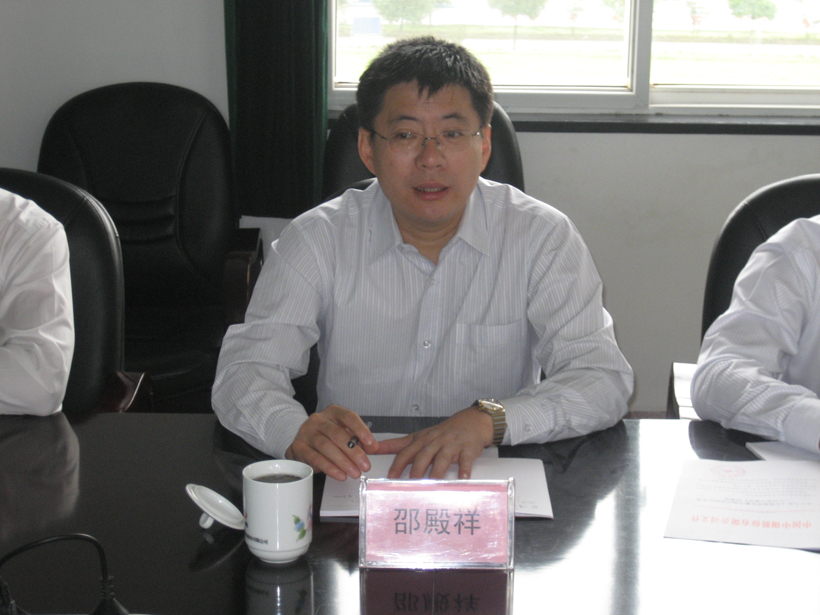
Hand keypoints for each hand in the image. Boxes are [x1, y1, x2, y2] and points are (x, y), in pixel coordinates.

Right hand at [285, 405, 378, 480]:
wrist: (304, 442)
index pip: (348, 417)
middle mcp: (318, 419)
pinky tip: (340, 475)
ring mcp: (307, 432)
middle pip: (337, 434)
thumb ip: (360, 440)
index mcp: (333, 412)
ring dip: (343, 462)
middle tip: (365, 465)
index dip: (361, 429)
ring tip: (355, 473)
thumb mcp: (346, 434)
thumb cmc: (328, 437)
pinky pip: (316, 458)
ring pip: (326, 446)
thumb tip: (374, 447)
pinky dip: (330, 468)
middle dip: (354, 452)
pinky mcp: (299, 447)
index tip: (371, 443)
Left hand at [377, 406, 493, 479]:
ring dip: (437, 472)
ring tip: (433, 486)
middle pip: (423, 456)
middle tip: (410, 485)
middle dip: (416, 470)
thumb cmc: (442, 433)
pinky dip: (464, 470)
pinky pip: (465, 460)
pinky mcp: (467, 449)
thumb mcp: (418, 436)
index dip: (398, 465)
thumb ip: (396, 444)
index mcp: (421, 441)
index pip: (406, 452)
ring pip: (442, 459)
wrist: (470, 422)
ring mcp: (451, 446)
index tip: (390, 478)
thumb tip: (374, 448)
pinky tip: (463, 480)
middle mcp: (435, 443)